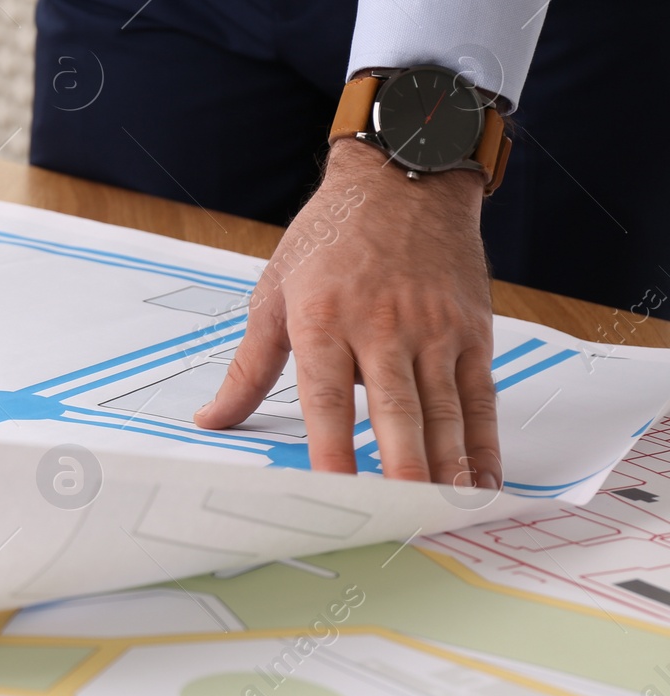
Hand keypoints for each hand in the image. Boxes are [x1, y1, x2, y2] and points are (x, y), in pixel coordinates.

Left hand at [195, 140, 498, 487]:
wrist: (403, 180)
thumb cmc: (329, 238)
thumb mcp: (274, 292)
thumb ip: (249, 366)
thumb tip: (212, 419)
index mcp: (323, 318)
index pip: (326, 398)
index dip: (332, 449)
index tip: (335, 491)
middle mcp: (382, 325)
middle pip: (394, 410)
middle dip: (399, 468)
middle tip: (400, 516)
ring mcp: (433, 329)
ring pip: (443, 411)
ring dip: (445, 466)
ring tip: (441, 510)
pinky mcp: (471, 331)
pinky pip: (480, 397)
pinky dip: (483, 442)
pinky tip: (479, 478)